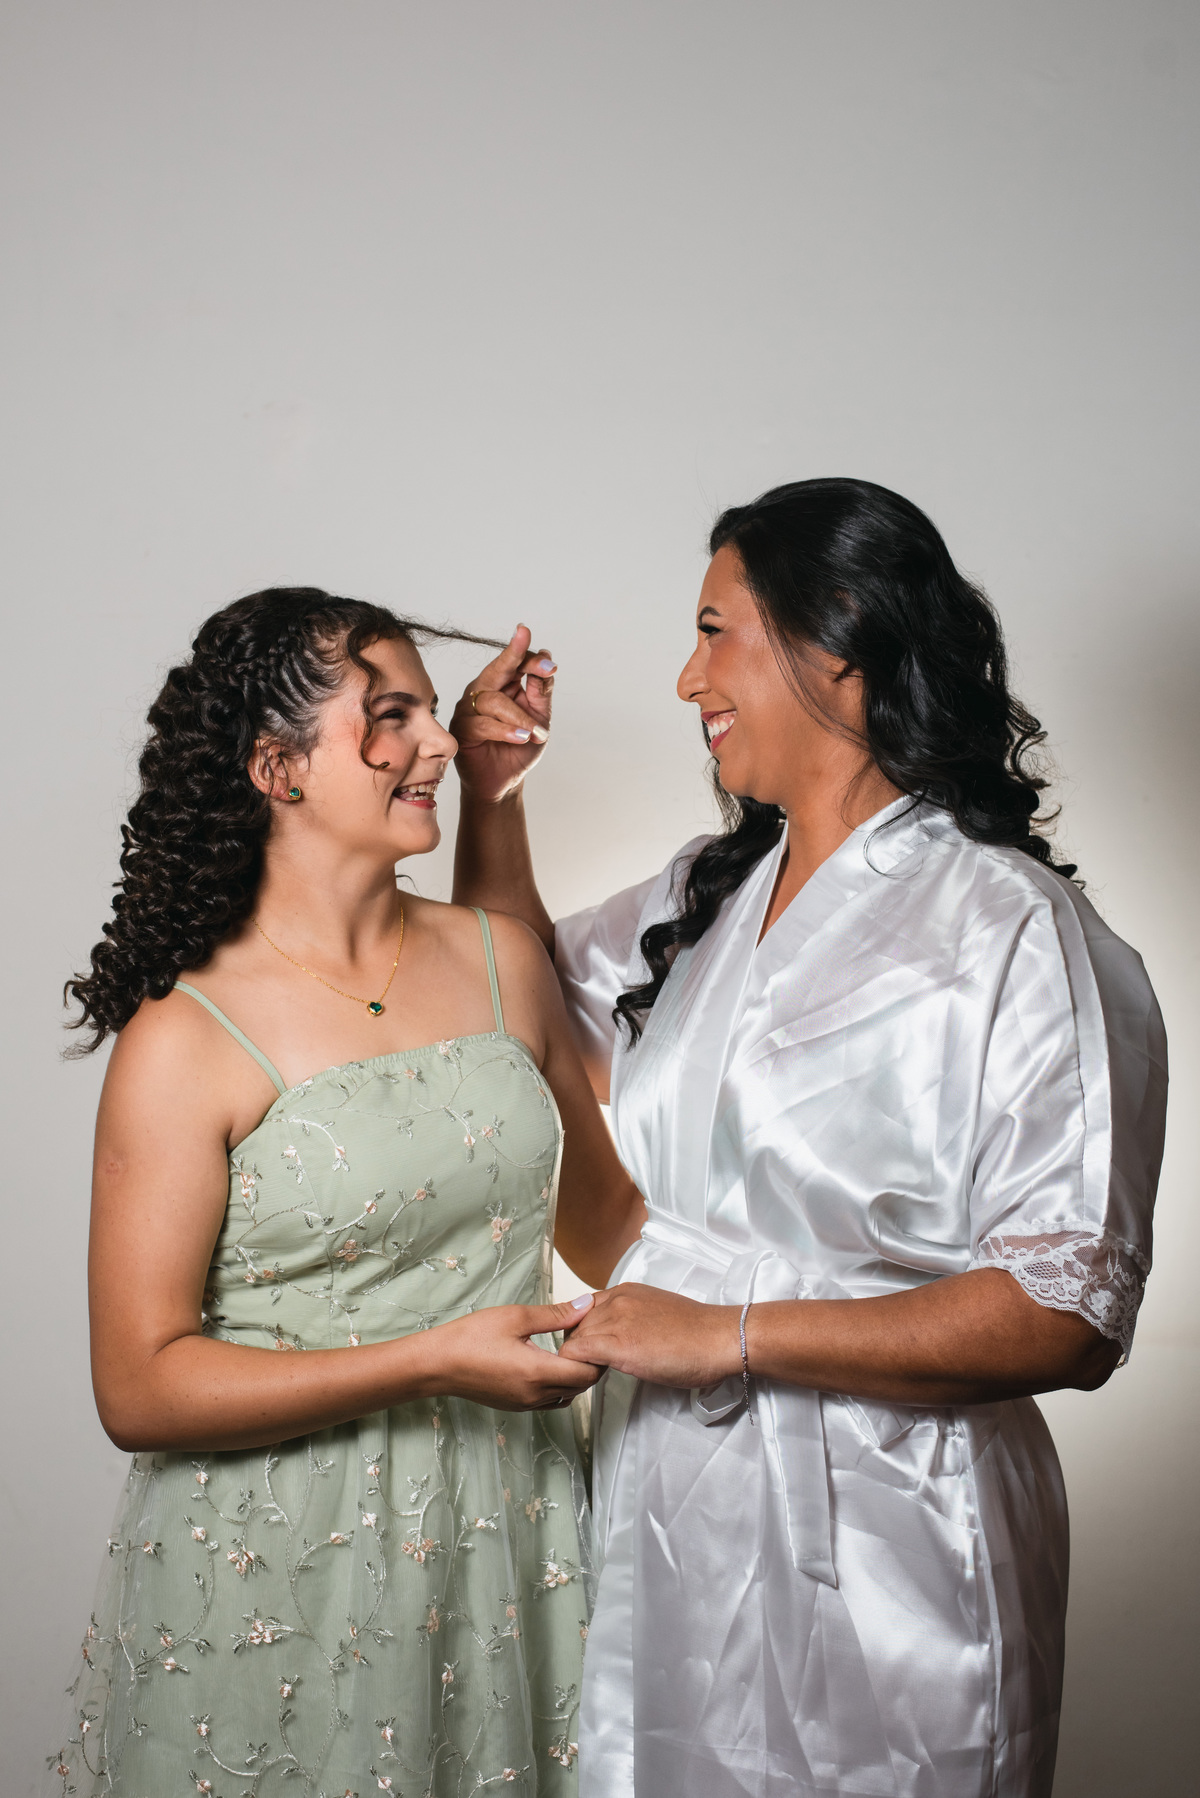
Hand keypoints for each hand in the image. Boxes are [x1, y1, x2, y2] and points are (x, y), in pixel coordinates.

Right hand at [430, 1296, 601, 1409]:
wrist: (437, 1364)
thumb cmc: (472, 1337)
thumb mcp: (515, 1317)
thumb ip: (555, 1314)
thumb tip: (587, 1305)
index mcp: (539, 1373)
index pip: (588, 1373)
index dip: (598, 1355)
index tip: (596, 1333)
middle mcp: (536, 1395)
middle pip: (582, 1387)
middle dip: (591, 1365)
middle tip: (588, 1338)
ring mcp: (526, 1405)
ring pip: (567, 1396)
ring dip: (576, 1376)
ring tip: (571, 1350)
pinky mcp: (516, 1407)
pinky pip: (550, 1401)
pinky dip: (559, 1385)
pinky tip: (551, 1364)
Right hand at [450, 625, 556, 802]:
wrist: (505, 781)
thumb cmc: (520, 748)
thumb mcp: (540, 719)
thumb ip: (541, 692)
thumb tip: (547, 658)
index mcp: (502, 684)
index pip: (515, 664)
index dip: (531, 660)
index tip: (550, 664)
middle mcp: (482, 691)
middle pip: (497, 669)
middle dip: (516, 658)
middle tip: (538, 661)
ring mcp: (468, 708)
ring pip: (494, 701)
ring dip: (520, 718)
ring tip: (536, 733)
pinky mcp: (461, 729)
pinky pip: (483, 724)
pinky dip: (506, 731)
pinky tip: (521, 738)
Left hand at [556, 1284, 742, 1388]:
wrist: (719, 1339)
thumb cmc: (698, 1333)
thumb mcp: (656, 1312)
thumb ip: (632, 1317)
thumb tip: (621, 1335)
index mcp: (626, 1291)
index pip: (583, 1309)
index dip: (584, 1332)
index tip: (592, 1351)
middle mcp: (617, 1301)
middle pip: (574, 1325)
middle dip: (578, 1348)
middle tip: (591, 1369)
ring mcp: (617, 1321)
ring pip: (572, 1340)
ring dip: (577, 1361)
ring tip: (593, 1377)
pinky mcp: (619, 1345)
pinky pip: (577, 1354)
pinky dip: (577, 1369)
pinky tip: (591, 1380)